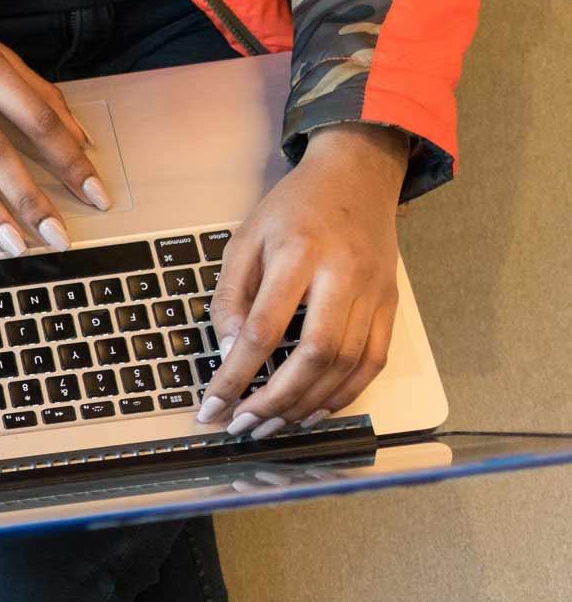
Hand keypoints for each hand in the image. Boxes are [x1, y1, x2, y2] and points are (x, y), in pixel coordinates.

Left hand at [197, 123, 410, 437]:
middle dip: (275, 401)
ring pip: (347, 365)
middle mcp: (343, 275)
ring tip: (270, 426)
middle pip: (315, 355)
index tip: (212, 407)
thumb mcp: (244, 240)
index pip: (265, 330)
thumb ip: (231, 297)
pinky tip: (313, 411)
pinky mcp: (390, 304)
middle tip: (243, 426)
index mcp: (298, 254)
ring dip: (307, 405)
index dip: (237, 376)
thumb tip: (231, 352)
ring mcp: (374, 291)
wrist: (357, 175)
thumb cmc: (293, 208)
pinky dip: (344, 394)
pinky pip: (373, 362)